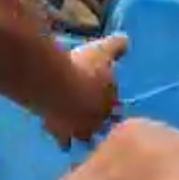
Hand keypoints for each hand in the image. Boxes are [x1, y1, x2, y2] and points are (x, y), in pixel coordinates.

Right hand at [44, 34, 127, 148]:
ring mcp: (75, 130)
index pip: (115, 110)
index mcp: (109, 105)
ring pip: (80, 139)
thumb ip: (116, 46)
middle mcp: (95, 123)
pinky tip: (52, 126)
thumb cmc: (85, 69)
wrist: (58, 88)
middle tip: (91, 119)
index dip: (112, 105)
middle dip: (96, 125)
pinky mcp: (55, 131)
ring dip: (76, 134)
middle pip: (99, 129)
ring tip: (70, 131)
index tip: (108, 101)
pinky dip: (57, 132)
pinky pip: (58, 136)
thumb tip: (126, 40)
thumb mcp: (102, 50)